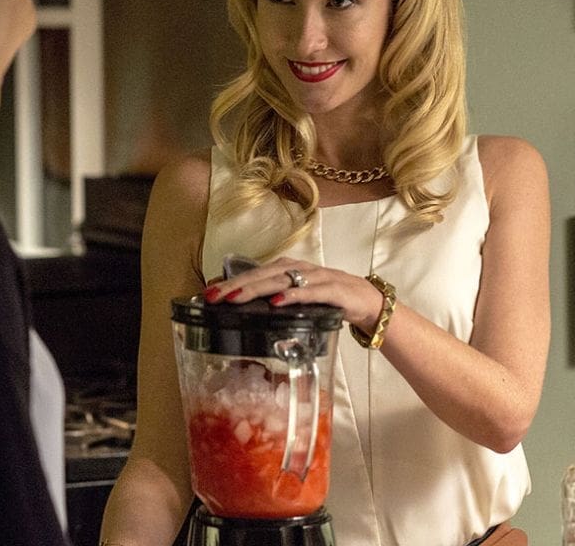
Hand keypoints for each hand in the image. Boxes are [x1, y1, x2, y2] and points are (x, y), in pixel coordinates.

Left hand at [202, 257, 382, 332]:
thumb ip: (274, 299)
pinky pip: (311, 292)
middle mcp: (299, 269)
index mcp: (287, 269)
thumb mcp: (297, 298)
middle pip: (263, 274)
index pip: (254, 273)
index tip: (207, 293)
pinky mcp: (334, 290)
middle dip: (236, 285)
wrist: (367, 301)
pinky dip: (294, 295)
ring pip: (281, 280)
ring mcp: (316, 277)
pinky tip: (277, 302)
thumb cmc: (326, 299)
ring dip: (256, 288)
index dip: (231, 282)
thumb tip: (242, 306)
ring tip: (235, 298)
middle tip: (213, 297)